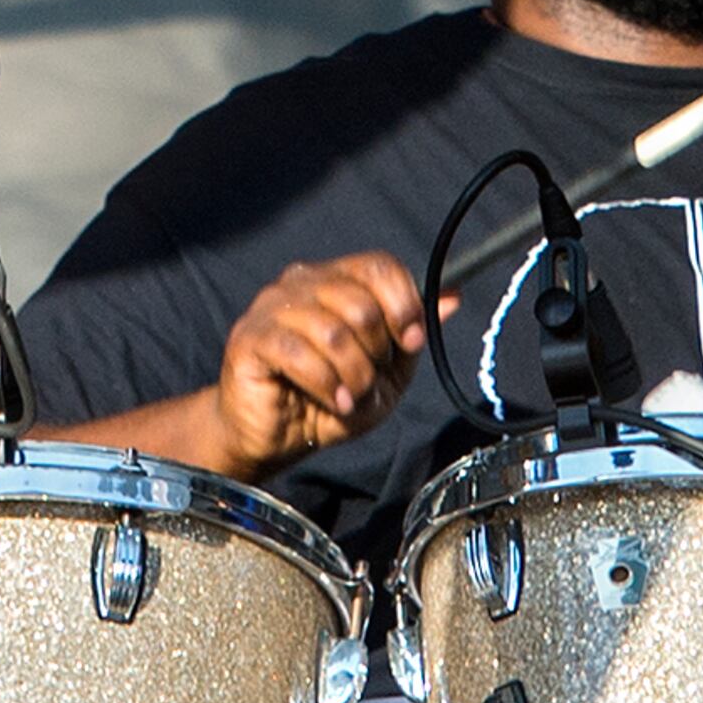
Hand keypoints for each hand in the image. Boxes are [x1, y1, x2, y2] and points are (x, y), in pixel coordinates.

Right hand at [203, 251, 428, 479]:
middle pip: (360, 302)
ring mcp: (271, 307)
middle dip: (377, 353)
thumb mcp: (388, 372)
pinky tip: (334, 401)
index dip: (404, 304)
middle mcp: (301, 282)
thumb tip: (452, 296)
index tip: (411, 342)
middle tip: (369, 380)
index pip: (378, 266)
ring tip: (350, 397)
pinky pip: (299, 354)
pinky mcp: (250, 337)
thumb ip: (412, 334)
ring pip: (332, 332)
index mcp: (334, 279)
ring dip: (354, 375)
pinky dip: (326, 385)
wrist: (279, 436)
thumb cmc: (332, 398)